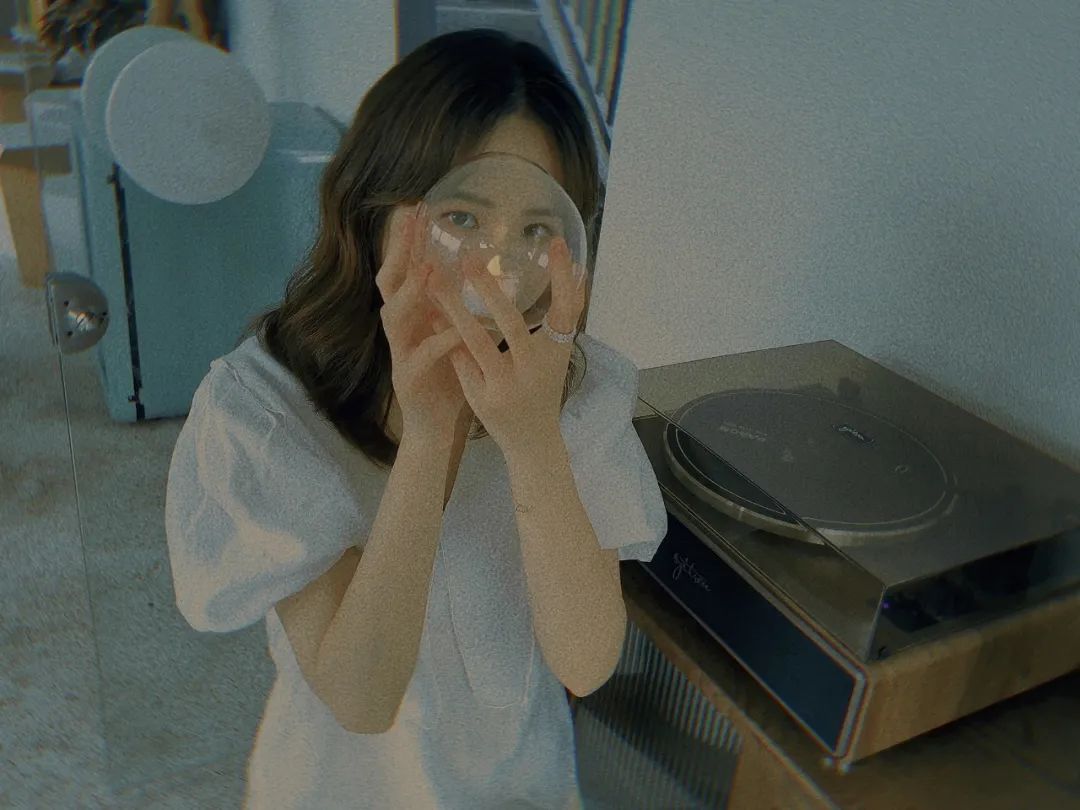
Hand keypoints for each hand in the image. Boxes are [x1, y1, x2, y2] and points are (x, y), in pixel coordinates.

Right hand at [376, 204, 467, 439]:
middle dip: (399, 249)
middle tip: (412, 218)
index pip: (404, 268)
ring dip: (411, 291)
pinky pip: (421, 357)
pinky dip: (438, 342)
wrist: (437, 428)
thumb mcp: (451, 332)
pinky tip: (456, 330)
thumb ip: (450, 303)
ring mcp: (400, 354)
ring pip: (394, 316)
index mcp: (412, 316)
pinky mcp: (409, 380)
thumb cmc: (449, 378)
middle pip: (389, 282)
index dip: (408, 239)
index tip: (419, 206)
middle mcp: (400, 329)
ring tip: (427, 267)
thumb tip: (463, 264)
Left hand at [427, 237, 586, 456]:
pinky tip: (429, 314)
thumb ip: (564, 314)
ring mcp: (505, 386)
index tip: (557, 243)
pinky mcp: (482, 399)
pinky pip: (461, 362)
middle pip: (511, 325)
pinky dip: (446, 338)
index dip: (564, 279)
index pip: (566, 311)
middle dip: (490, 289)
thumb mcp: (558, 352)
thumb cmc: (544, 387)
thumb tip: (579, 270)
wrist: (533, 441)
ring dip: (454, 309)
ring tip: (435, 280)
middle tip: (470, 257)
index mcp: (557, 353)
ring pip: (476, 342)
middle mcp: (533, 369)